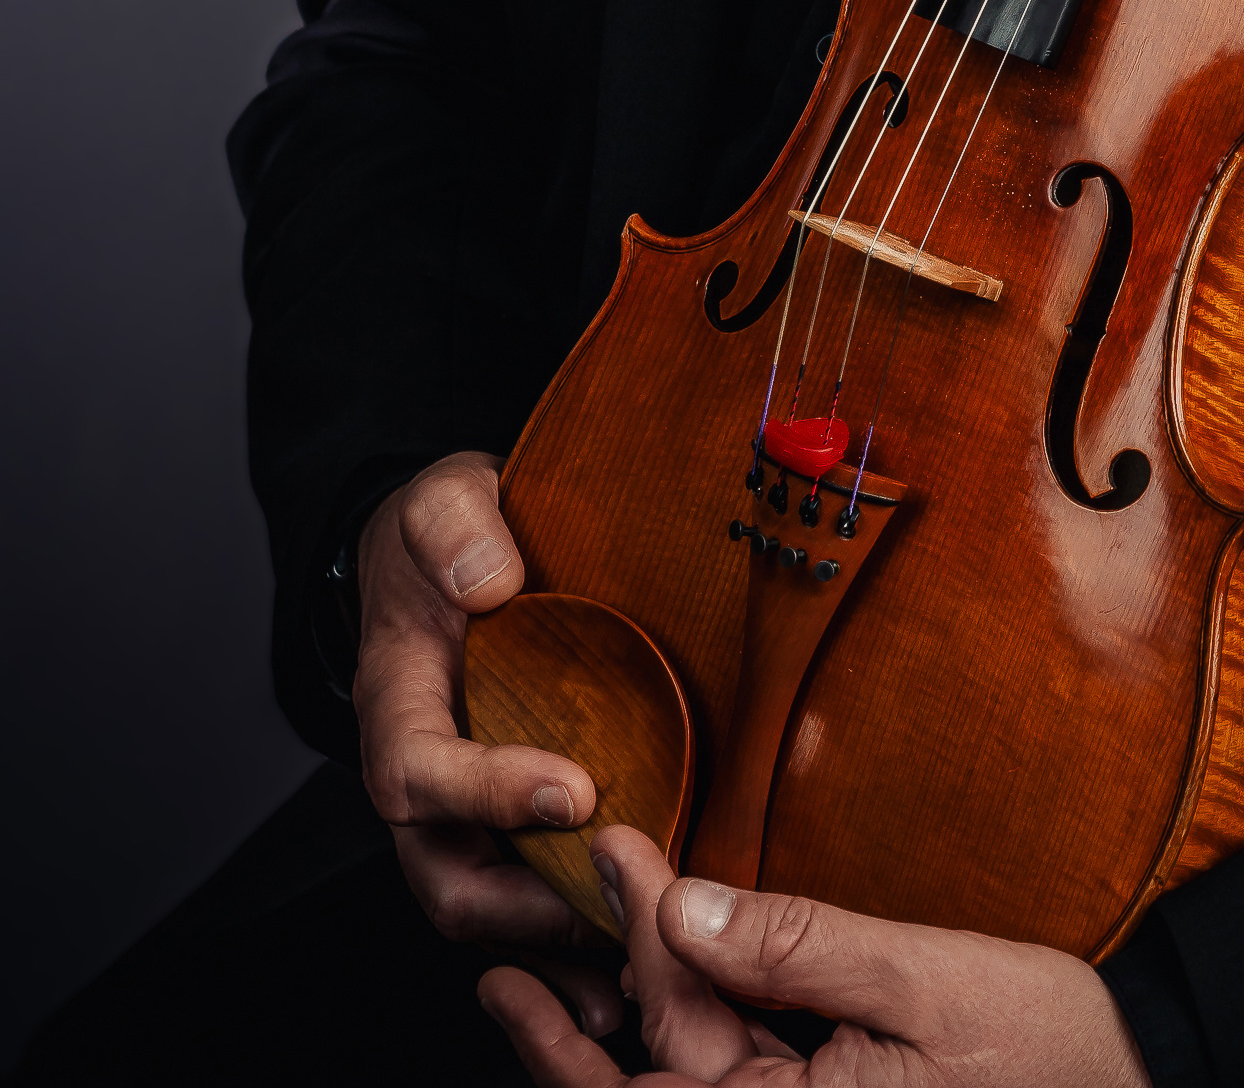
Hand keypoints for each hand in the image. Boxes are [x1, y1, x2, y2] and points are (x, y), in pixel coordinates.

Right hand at [356, 449, 622, 1040]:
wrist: (440, 554)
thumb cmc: (441, 533)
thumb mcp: (444, 498)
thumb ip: (457, 526)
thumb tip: (490, 578)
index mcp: (395, 706)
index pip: (419, 775)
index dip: (489, 794)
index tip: (577, 790)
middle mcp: (419, 778)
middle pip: (446, 878)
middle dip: (527, 907)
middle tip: (616, 902)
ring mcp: (458, 813)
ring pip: (489, 908)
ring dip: (556, 944)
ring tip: (635, 956)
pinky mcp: (502, 824)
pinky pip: (525, 899)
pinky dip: (569, 939)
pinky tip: (631, 958)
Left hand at [480, 825, 1150, 1084]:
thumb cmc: (1046, 1049)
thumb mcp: (926, 980)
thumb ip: (799, 947)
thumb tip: (687, 904)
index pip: (677, 1037)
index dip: (636, 940)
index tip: (612, 853)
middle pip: (656, 1086)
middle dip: (582, 1017)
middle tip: (505, 960)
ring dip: (605, 1051)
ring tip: (529, 998)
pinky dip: (675, 1059)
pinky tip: (641, 1018)